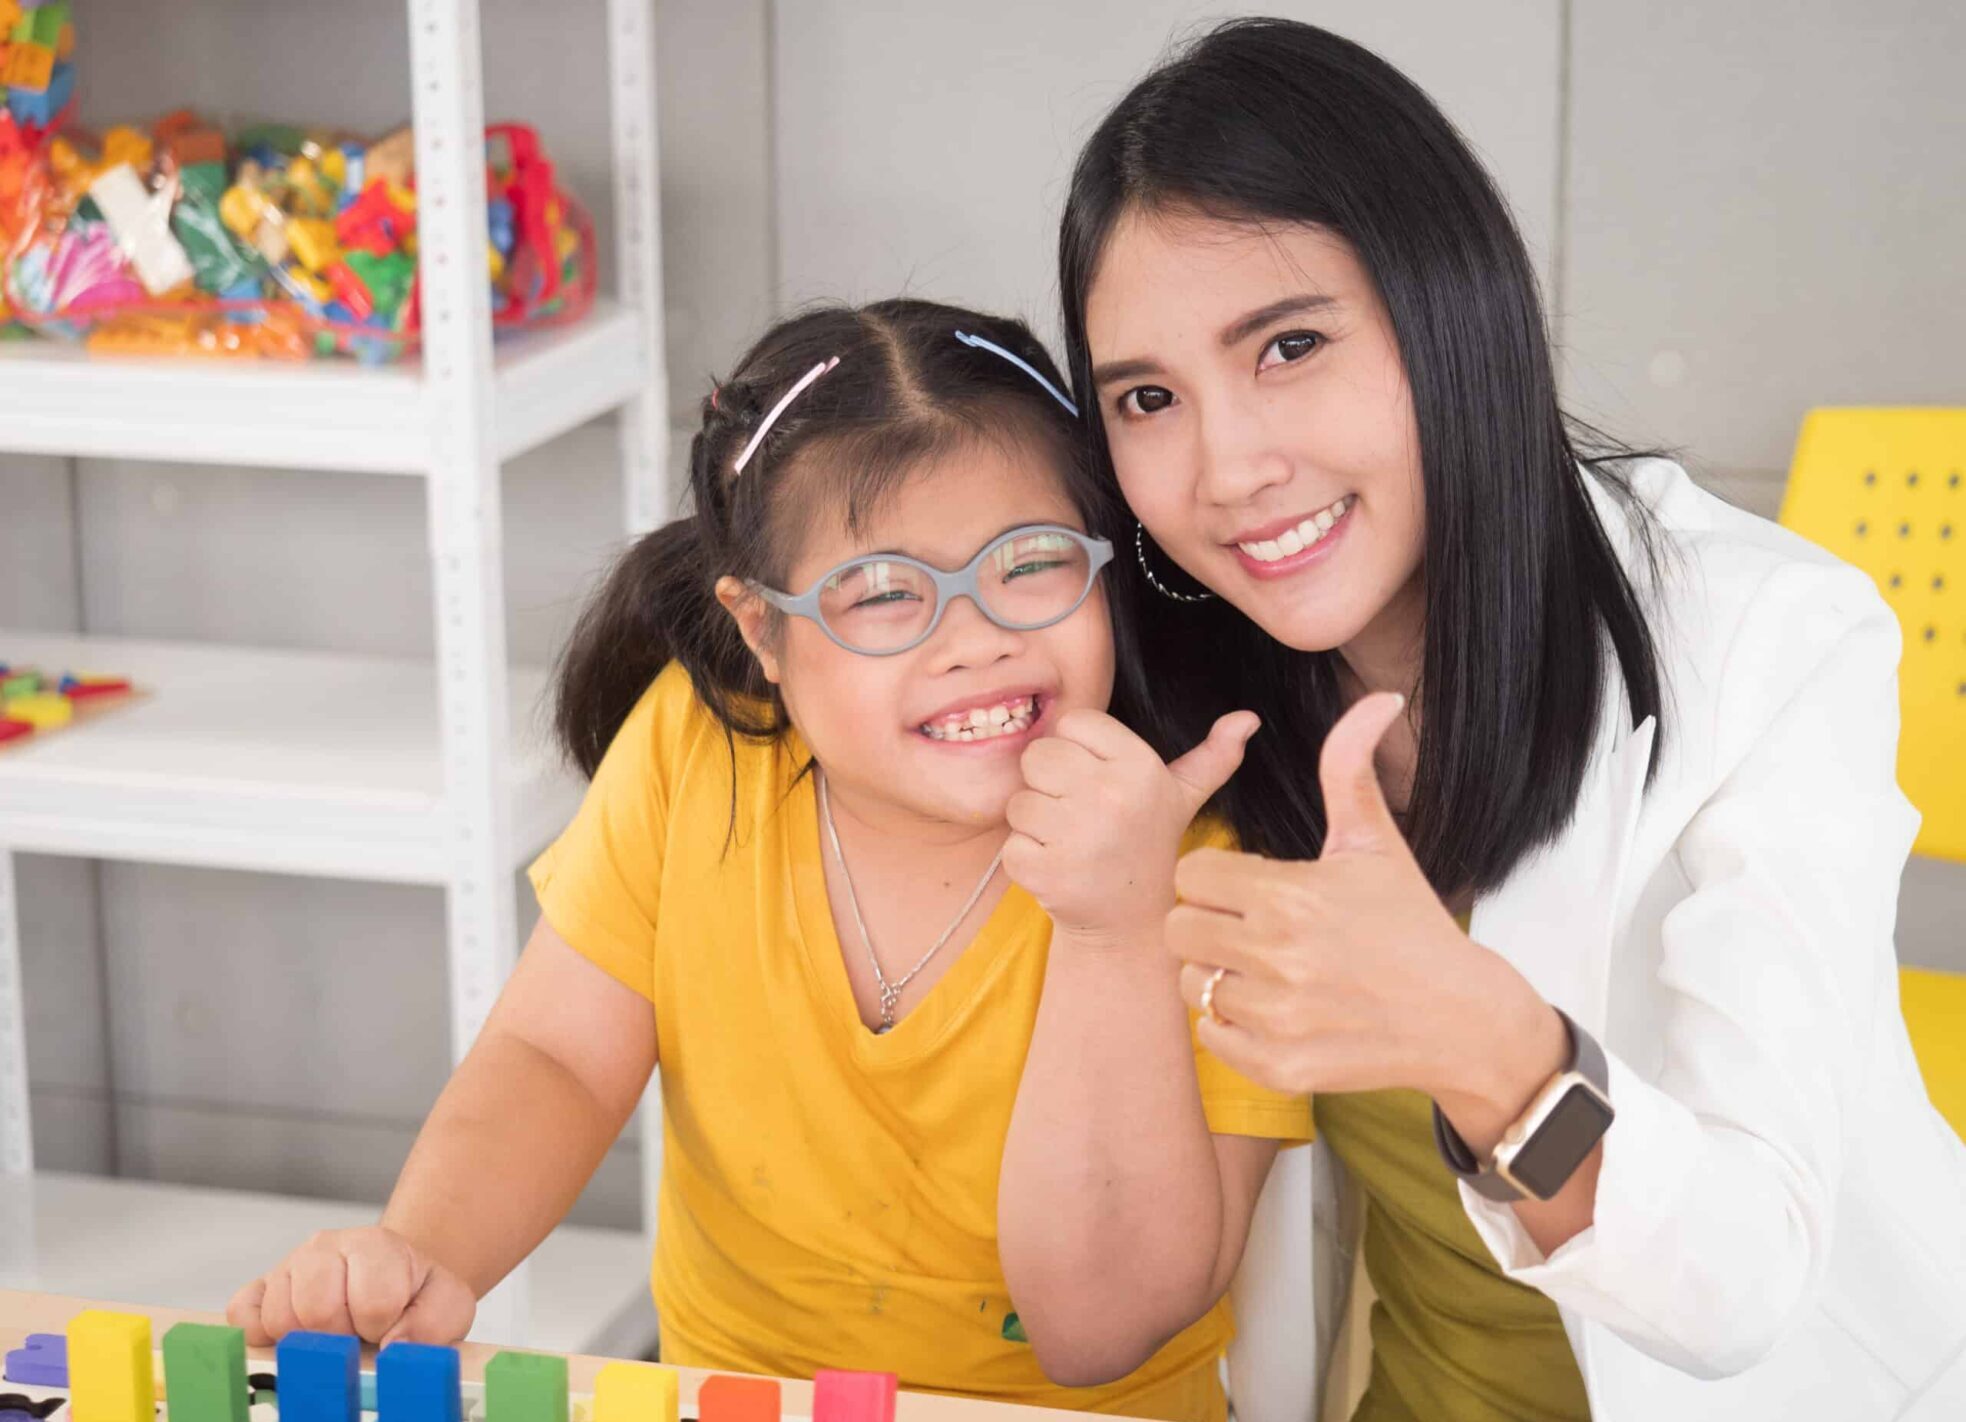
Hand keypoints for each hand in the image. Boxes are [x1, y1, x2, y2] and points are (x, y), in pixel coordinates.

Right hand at [226, 1226, 475, 1345]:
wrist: (390, 1283)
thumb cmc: (414, 1296)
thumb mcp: (447, 1305)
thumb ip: (434, 1324)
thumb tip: (393, 1347)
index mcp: (375, 1245)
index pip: (372, 1301)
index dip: (383, 1328)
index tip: (389, 1328)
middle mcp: (325, 1247)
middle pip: (317, 1310)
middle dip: (342, 1336)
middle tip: (357, 1333)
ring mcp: (287, 1266)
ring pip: (279, 1318)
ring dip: (308, 1340)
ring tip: (332, 1332)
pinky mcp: (258, 1290)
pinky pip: (243, 1318)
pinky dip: (264, 1336)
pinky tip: (295, 1335)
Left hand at [1004, 709, 1259, 944]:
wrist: (1133, 924)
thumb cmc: (1150, 845)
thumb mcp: (1182, 797)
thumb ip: (1212, 756)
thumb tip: (1249, 718)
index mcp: (1140, 766)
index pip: (1073, 723)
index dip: (1077, 750)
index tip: (1097, 780)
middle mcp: (1111, 796)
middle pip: (1038, 756)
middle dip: (1049, 784)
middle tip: (1079, 814)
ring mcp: (1077, 836)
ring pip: (1020, 801)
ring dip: (1036, 824)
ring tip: (1071, 842)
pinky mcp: (1045, 872)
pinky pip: (1010, 844)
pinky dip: (1026, 859)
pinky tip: (1059, 868)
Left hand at [1170, 693, 1564, 1138]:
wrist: (1462, 1019)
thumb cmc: (1411, 924)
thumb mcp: (1377, 843)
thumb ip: (1352, 767)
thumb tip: (1381, 697)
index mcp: (1292, 894)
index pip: (1192, 873)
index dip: (1213, 878)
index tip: (1246, 889)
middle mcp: (1280, 955)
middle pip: (1177, 928)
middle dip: (1204, 924)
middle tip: (1244, 929)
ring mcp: (1280, 1016)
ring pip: (1191, 983)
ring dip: (1217, 976)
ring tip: (1261, 971)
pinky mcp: (1282, 1067)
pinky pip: (1213, 1037)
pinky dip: (1232, 1028)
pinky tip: (1272, 1011)